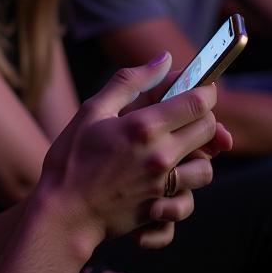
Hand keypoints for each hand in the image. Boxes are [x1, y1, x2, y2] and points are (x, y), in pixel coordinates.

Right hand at [39, 55, 222, 252]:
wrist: (62, 213)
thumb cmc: (71, 158)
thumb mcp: (92, 110)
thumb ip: (130, 81)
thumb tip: (164, 59)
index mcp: (144, 126)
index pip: (198, 101)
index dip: (205, 90)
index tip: (199, 88)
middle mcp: (161, 155)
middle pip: (209, 130)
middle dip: (204, 118)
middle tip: (183, 116)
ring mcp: (163, 185)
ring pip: (207, 168)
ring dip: (197, 158)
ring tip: (176, 153)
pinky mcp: (159, 209)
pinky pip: (189, 202)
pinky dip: (182, 194)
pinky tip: (164, 186)